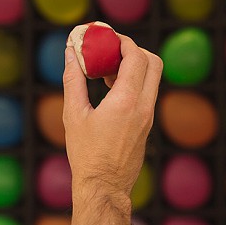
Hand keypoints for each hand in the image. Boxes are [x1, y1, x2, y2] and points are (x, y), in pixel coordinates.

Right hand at [62, 35, 161, 202]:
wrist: (105, 187)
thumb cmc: (86, 154)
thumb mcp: (73, 114)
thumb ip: (73, 79)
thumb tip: (71, 51)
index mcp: (126, 102)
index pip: (137, 57)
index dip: (122, 41)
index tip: (105, 37)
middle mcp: (144, 107)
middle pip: (153, 63)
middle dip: (133, 50)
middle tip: (109, 52)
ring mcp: (149, 117)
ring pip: (152, 79)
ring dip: (133, 67)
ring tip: (104, 74)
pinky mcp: (147, 125)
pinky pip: (147, 94)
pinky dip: (133, 83)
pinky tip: (110, 90)